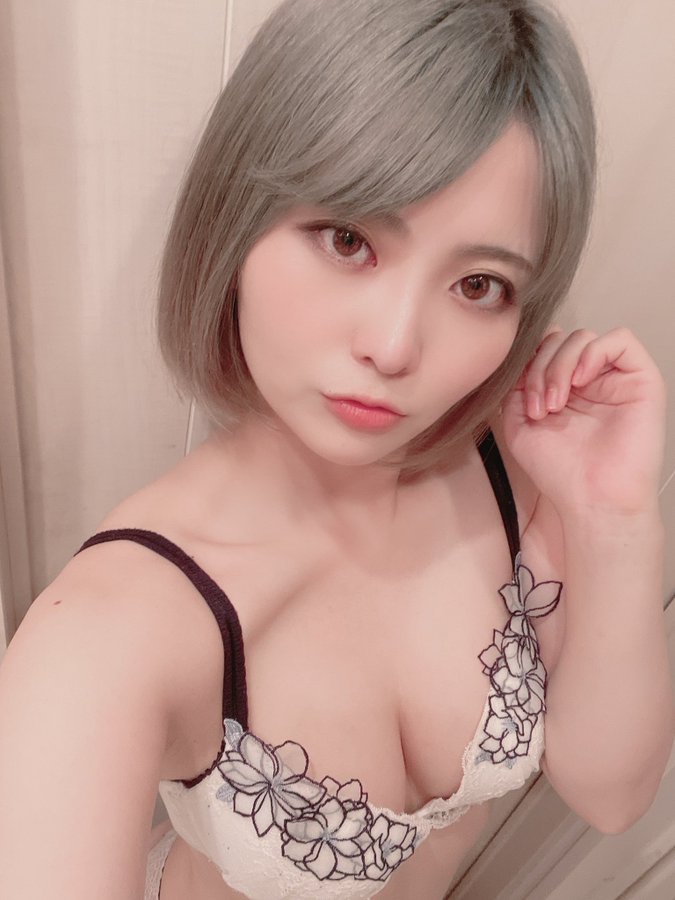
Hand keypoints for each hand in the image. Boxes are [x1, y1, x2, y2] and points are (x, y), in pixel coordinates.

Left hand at [500, 327, 666, 516]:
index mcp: (564, 389)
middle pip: (560, 341)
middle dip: (540, 368)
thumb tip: (520, 358)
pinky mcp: (641, 379)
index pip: (544, 349)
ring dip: (559, 365)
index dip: (527, 363)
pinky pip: (620, 339)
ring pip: (583, 338)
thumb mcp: (519, 425)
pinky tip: (580, 381)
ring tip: (555, 404)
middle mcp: (590, 381)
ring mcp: (615, 378)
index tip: (521, 398)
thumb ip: (515, 389)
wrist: (591, 498)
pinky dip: (593, 353)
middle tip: (539, 406)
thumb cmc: (560, 472)